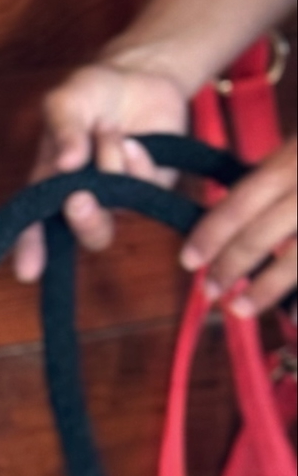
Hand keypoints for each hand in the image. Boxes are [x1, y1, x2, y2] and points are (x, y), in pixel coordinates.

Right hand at [12, 57, 188, 282]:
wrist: (142, 77)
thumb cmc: (94, 91)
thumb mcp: (67, 99)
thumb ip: (62, 127)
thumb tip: (66, 163)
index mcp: (49, 181)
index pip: (34, 222)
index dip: (30, 248)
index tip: (29, 272)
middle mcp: (82, 195)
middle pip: (83, 231)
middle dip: (82, 219)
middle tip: (79, 197)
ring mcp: (119, 195)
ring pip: (116, 209)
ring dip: (111, 169)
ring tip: (108, 132)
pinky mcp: (152, 188)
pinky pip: (146, 190)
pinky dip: (138, 163)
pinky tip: (133, 141)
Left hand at [181, 134, 297, 316]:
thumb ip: (273, 179)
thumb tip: (226, 222)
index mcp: (294, 160)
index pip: (242, 200)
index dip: (212, 233)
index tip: (189, 260)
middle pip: (262, 232)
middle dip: (230, 265)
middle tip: (208, 291)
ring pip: (296, 257)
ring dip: (266, 287)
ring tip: (239, 308)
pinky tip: (294, 315)